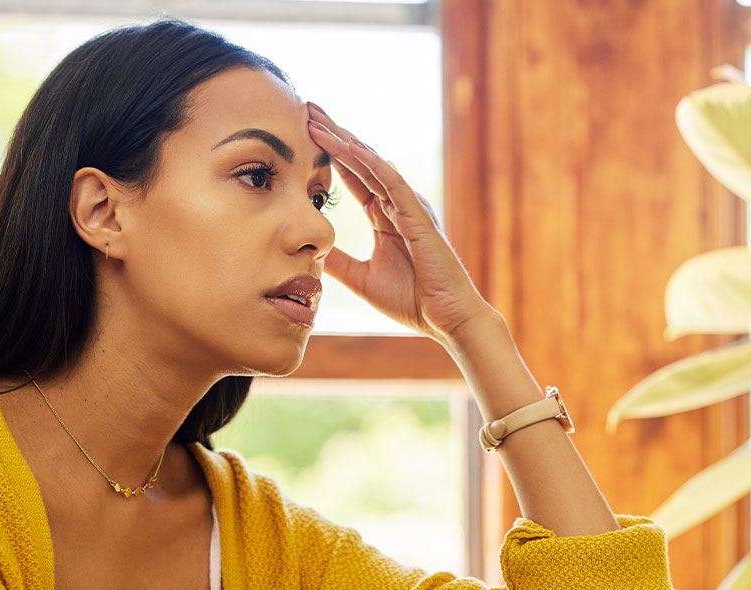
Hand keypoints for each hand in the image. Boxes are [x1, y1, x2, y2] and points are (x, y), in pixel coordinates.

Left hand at [306, 103, 492, 342]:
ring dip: (345, 141)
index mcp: (384, 218)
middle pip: (360, 161)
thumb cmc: (412, 300)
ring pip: (373, 165)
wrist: (445, 320)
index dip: (330, 154)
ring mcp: (409, 208)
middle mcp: (397, 206)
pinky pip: (393, 183)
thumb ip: (338, 263)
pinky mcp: (419, 217)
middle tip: (308, 108)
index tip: (305, 133)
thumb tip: (311, 251)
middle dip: (334, 135)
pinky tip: (351, 146)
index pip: (353, 177)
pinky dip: (372, 163)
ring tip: (320, 120)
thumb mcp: (361, 279)